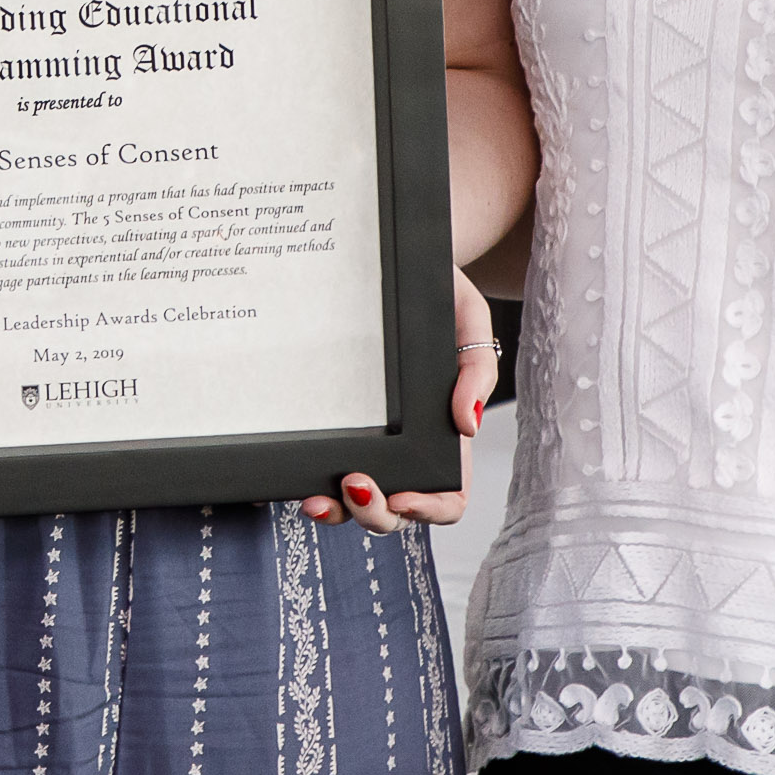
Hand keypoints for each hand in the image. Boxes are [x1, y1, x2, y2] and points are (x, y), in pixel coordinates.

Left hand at [303, 267, 494, 529]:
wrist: (400, 260)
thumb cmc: (439, 294)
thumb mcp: (470, 320)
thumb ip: (477, 372)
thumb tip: (468, 425)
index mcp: (445, 435)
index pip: (449, 496)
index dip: (429, 509)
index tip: (405, 496)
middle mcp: (406, 447)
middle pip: (395, 511)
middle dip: (375, 513)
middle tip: (355, 482)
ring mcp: (369, 441)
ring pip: (354, 502)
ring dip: (337, 512)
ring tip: (315, 498)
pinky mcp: (336, 425)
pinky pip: (323, 468)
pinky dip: (311, 484)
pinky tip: (297, 482)